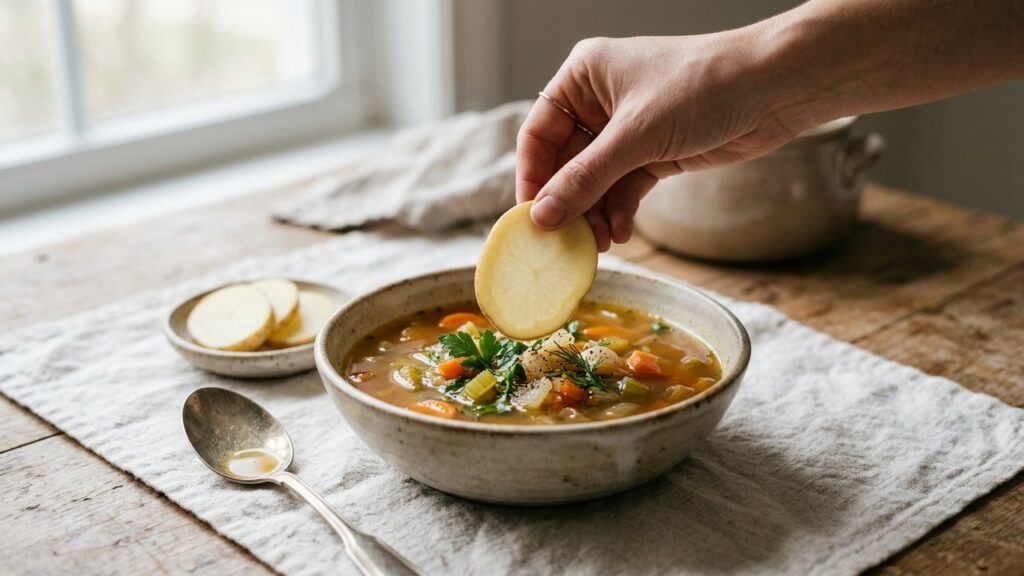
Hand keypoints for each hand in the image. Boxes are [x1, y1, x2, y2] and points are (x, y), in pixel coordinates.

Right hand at [516, 32, 808, 250]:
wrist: (774, 89)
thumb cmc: (702, 88)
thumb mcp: (635, 137)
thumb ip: (585, 179)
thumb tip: (542, 216)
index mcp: (583, 77)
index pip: (538, 134)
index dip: (532, 177)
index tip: (531, 219)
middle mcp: (600, 101)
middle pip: (565, 163)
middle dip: (569, 204)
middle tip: (565, 242)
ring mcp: (628, 129)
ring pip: (595, 181)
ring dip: (594, 214)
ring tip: (599, 244)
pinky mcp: (654, 153)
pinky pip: (623, 188)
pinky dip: (620, 211)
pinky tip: (621, 233)